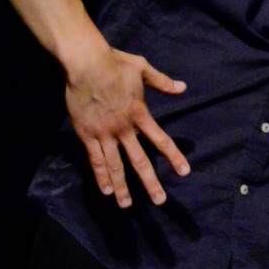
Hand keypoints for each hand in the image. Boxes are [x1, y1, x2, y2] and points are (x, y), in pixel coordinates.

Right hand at [64, 47, 191, 206]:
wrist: (85, 62)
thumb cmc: (114, 62)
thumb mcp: (142, 67)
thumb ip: (162, 81)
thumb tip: (183, 88)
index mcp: (140, 114)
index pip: (161, 140)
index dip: (173, 157)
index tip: (184, 172)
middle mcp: (124, 128)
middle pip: (139, 160)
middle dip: (150, 183)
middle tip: (160, 200)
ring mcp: (105, 133)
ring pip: (115, 165)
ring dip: (122, 187)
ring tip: (126, 205)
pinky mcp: (87, 134)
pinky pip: (95, 159)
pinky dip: (100, 175)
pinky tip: (105, 191)